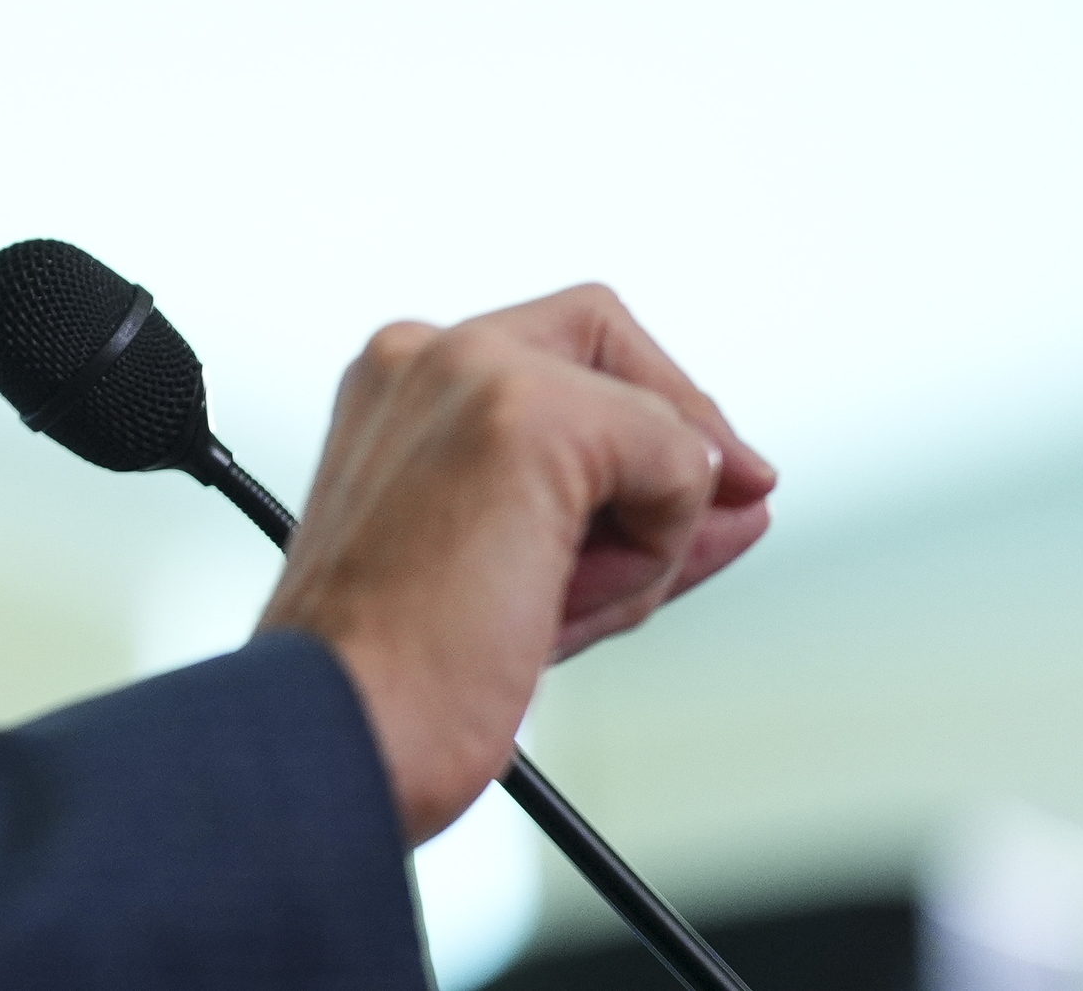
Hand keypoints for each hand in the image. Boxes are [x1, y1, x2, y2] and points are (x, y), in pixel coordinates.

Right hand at [254, 285, 775, 840]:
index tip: (679, 505)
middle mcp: (424, 357)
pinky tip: (559, 600)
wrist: (338, 728)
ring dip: (647, 531)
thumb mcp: (523, 567)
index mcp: (399, 387)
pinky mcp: (528, 413)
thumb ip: (624, 506)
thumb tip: (743, 482)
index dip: (640, 429)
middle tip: (669, 553)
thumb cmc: (399, 675)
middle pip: (617, 354)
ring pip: (652, 418)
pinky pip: (679, 460)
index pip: (564, 358)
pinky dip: (658, 549)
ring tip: (550, 609)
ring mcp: (471, 372)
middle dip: (664, 464)